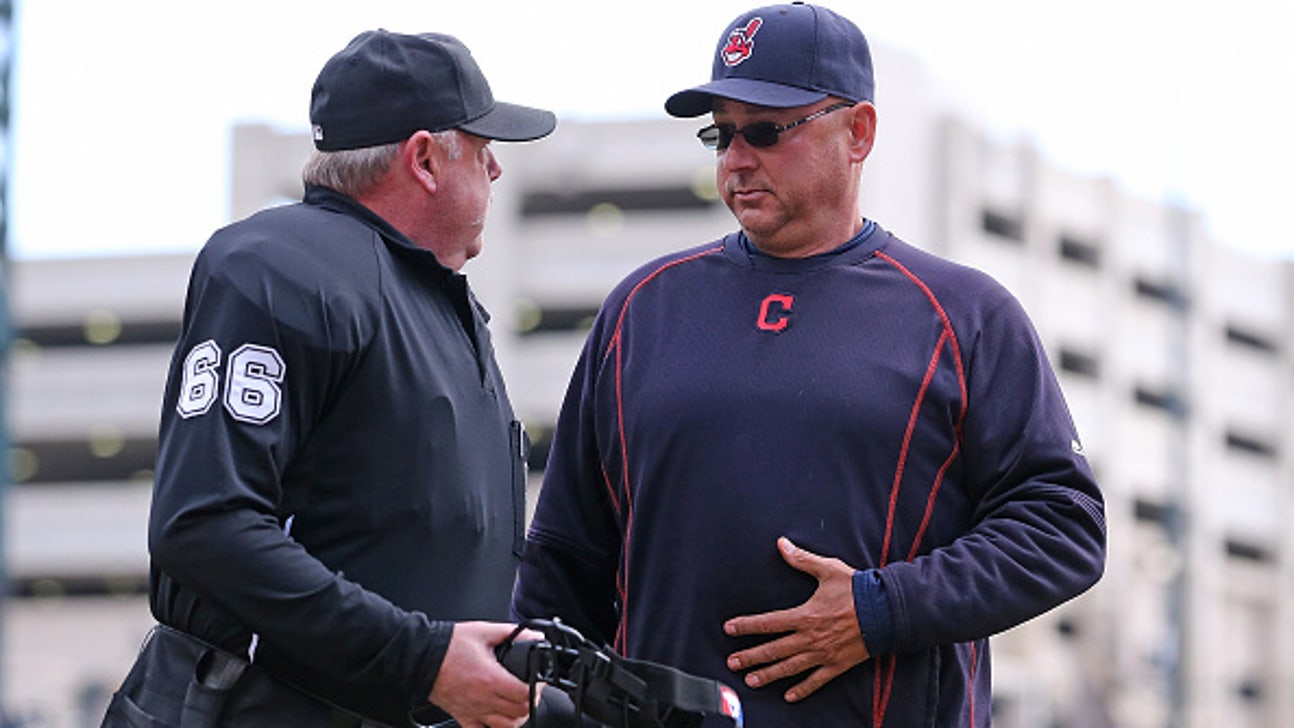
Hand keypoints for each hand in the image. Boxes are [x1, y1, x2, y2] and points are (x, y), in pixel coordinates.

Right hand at [429, 621, 537, 727]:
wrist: (422, 657)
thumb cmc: (449, 646)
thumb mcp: (484, 632)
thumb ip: (512, 633)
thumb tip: (533, 636)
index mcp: (491, 679)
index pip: (525, 694)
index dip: (537, 688)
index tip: (537, 680)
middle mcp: (483, 699)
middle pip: (520, 712)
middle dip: (530, 701)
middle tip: (530, 690)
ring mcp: (473, 711)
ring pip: (506, 726)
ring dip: (517, 717)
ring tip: (517, 704)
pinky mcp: (462, 716)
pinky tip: (497, 718)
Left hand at [723, 537, 869, 701]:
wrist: (887, 611)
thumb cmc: (857, 589)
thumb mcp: (828, 570)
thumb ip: (802, 559)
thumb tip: (781, 544)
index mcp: (805, 616)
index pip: (769, 622)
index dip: (747, 626)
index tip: (730, 628)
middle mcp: (810, 638)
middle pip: (774, 649)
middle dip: (751, 656)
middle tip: (732, 662)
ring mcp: (823, 654)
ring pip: (790, 668)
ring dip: (769, 674)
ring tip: (751, 680)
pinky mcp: (837, 665)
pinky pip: (816, 681)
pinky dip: (802, 689)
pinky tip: (789, 696)